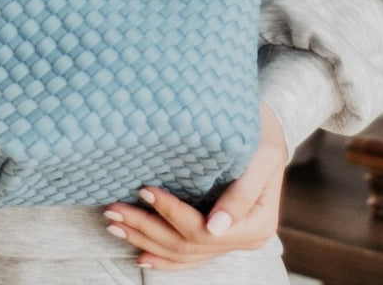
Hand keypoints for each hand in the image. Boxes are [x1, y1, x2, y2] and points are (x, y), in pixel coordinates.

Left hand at [103, 103, 287, 271]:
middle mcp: (242, 238)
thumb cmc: (264, 132)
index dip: (171, 213)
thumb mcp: (263, 156)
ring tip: (115, 224)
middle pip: (187, 243)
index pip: (203, 229)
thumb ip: (242, 194)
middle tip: (114, 209)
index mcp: (255, 224)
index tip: (144, 191)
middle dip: (147, 228)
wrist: (268, 127)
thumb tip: (215, 228)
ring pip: (182, 252)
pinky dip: (163, 256)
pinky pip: (188, 255)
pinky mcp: (217, 235)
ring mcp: (228, 240)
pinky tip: (140, 254)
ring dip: (146, 241)